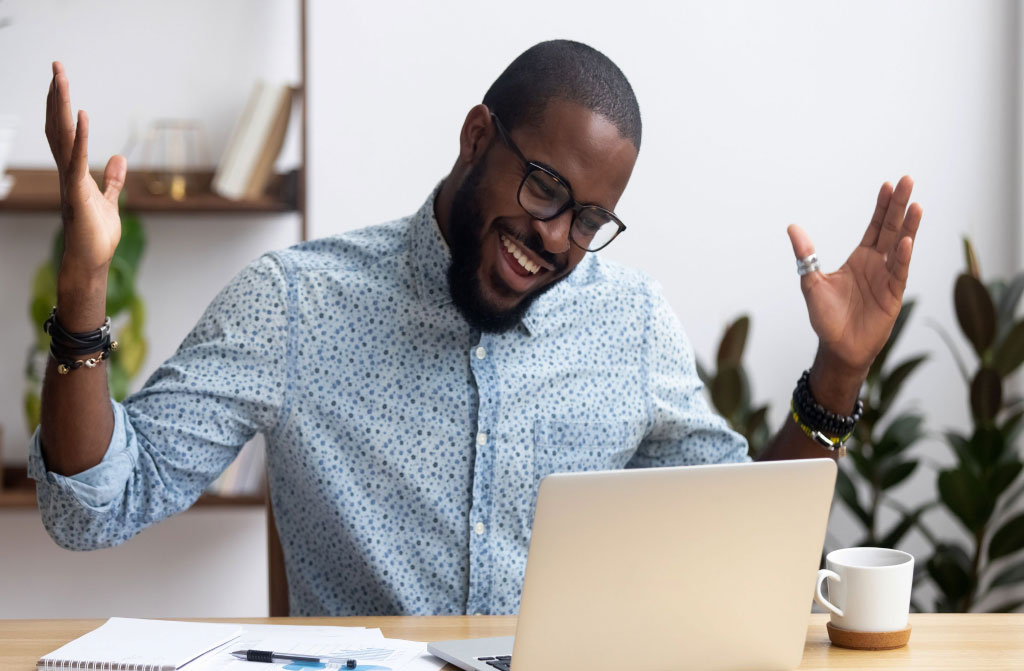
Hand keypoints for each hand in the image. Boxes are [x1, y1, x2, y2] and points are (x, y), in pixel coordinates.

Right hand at [45, 61, 126, 279]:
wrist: (91, 262)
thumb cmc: (96, 236)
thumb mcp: (109, 201)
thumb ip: (112, 180)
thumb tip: (119, 158)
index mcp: (73, 173)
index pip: (63, 132)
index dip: (60, 107)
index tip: (59, 81)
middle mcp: (66, 172)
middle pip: (57, 127)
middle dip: (56, 96)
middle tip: (56, 66)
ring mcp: (69, 181)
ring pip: (62, 136)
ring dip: (61, 106)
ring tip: (60, 77)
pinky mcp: (78, 193)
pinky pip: (76, 160)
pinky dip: (79, 136)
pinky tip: (81, 114)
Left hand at [787, 176, 922, 380]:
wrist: (838, 348)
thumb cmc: (826, 318)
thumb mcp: (811, 282)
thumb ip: (806, 255)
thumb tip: (792, 227)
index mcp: (860, 259)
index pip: (874, 226)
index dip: (881, 206)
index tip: (887, 184)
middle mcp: (877, 264)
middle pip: (890, 229)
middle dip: (899, 205)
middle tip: (908, 180)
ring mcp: (887, 278)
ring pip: (900, 246)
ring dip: (908, 226)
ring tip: (916, 205)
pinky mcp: (892, 295)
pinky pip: (899, 272)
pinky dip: (902, 257)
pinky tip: (906, 240)